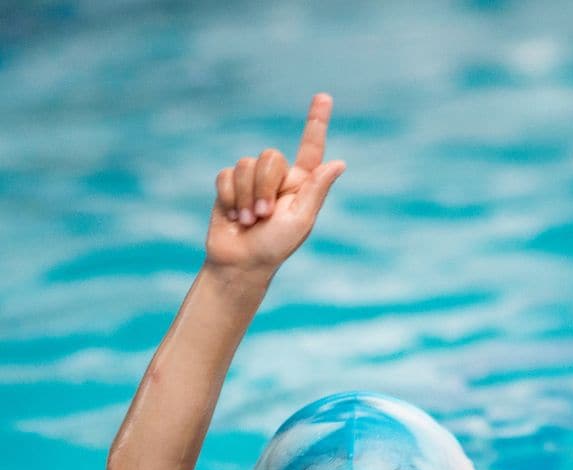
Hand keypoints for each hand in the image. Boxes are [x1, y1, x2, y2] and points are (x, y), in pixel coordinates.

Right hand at [204, 93, 345, 273]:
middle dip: (264, 185)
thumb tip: (338, 163)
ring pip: (245, 164)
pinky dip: (229, 197)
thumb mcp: (300, 221)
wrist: (240, 262)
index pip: (310, 148)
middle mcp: (278, 178)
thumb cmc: (275, 247)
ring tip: (248, 221)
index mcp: (302, 185)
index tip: (324, 96)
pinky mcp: (230, 185)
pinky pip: (226, 175)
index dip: (316, 122)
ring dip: (245, 196)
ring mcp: (253, 181)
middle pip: (269, 156)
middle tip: (264, 215)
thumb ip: (315, 190)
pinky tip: (232, 216)